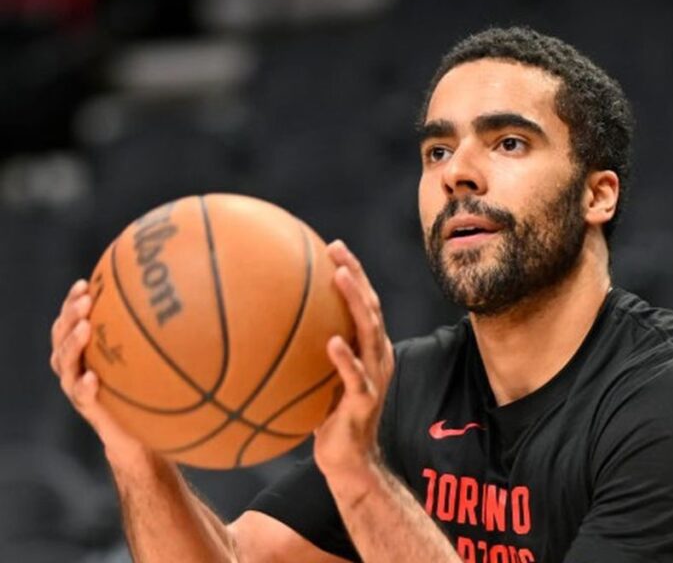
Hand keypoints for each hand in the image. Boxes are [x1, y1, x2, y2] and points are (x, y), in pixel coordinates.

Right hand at [50, 279, 148, 464]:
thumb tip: (184, 300)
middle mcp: (77, 365)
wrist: (138, 433)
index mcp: (86, 349)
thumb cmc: (144, 388)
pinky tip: (92, 378)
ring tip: (84, 328)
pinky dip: (84, 387)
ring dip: (72, 344)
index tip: (85, 283)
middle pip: (62, 335)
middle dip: (71, 315)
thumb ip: (154, 335)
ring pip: (65, 363)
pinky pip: (82, 397)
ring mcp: (78, 387)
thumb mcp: (148, 359)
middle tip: (85, 300)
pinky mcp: (88, 408)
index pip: (71, 319)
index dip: (72, 302)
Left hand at [313, 241, 395, 499]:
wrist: (350, 463)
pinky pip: (355, 376)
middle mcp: (377, 356)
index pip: (364, 302)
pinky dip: (345, 358)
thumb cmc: (326, 421)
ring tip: (340, 277)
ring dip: (356, 302)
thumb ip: (301, 357)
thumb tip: (258, 333)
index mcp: (368, 349)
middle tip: (337, 250)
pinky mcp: (366, 401)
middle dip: (355, 275)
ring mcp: (374, 377)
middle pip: (370, 306)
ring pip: (370, 331)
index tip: (332, 247)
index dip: (352, 272)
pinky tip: (331, 342)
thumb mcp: (314, 383)